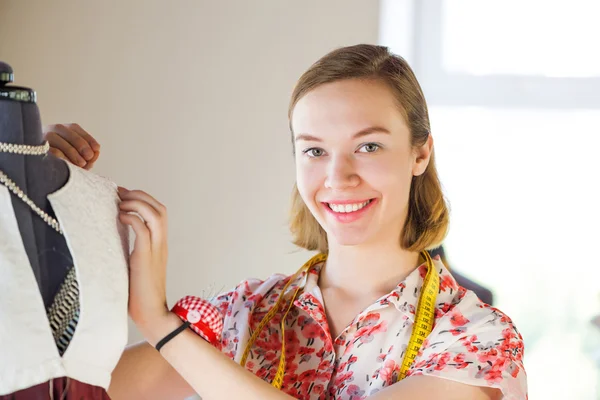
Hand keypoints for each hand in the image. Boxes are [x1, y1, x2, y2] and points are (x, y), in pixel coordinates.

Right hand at [43, 123, 100, 169]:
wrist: (41, 171)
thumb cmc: (66, 165)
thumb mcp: (79, 159)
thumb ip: (89, 157)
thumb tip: (96, 153)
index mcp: (62, 130)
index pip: (75, 128)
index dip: (88, 138)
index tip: (97, 149)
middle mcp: (51, 130)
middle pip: (66, 132)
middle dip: (81, 144)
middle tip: (89, 156)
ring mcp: (41, 138)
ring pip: (55, 138)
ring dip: (71, 151)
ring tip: (82, 163)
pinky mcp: (35, 149)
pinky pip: (47, 150)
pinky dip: (60, 156)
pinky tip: (68, 164)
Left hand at [118, 187, 170, 336]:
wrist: (151, 314)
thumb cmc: (140, 295)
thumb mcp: (136, 267)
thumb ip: (132, 251)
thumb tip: (115, 239)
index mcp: (159, 245)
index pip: (159, 212)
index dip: (143, 198)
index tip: (124, 195)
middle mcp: (160, 244)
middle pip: (160, 208)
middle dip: (141, 195)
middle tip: (121, 194)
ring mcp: (155, 249)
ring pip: (155, 214)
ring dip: (138, 203)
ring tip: (121, 204)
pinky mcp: (145, 257)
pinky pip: (143, 229)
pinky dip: (132, 217)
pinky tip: (120, 217)